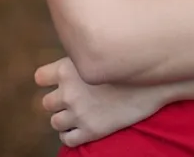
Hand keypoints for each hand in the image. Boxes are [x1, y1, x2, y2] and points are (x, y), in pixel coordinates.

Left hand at [35, 57, 171, 147]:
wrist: (153, 84)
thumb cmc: (129, 64)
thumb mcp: (98, 53)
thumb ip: (80, 60)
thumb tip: (73, 59)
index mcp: (68, 69)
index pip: (40, 78)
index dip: (48, 80)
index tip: (58, 81)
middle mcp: (69, 91)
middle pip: (46, 102)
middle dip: (58, 102)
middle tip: (73, 100)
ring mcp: (78, 113)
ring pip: (55, 122)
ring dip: (64, 119)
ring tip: (78, 115)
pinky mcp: (90, 131)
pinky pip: (67, 140)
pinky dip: (71, 136)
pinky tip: (81, 129)